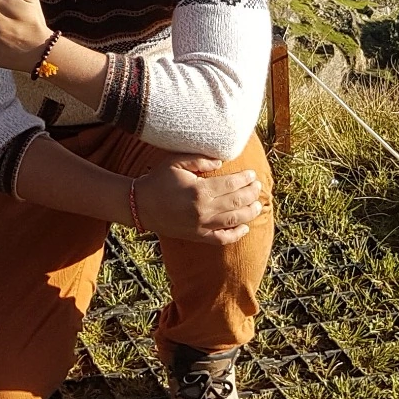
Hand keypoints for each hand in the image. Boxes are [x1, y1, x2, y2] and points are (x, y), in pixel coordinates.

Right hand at [133, 156, 263, 243]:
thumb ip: (200, 160)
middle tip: (258, 186)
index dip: (245, 179)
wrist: (141, 205)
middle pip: (237, 202)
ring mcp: (201, 225)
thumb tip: (221, 162)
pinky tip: (245, 227)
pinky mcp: (198, 236)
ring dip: (249, 212)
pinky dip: (236, 234)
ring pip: (234, 221)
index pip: (231, 184)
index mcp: (199, 190)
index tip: (252, 174)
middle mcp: (203, 210)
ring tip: (257, 204)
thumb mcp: (176, 162)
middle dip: (251, 193)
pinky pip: (222, 239)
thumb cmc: (159, 180)